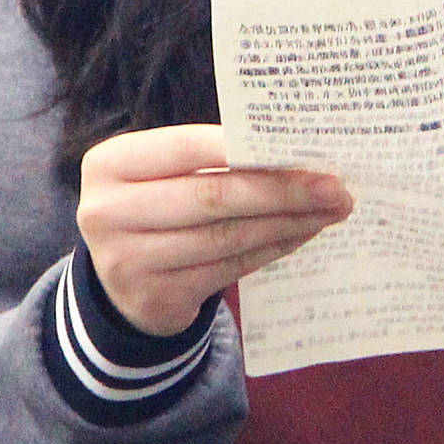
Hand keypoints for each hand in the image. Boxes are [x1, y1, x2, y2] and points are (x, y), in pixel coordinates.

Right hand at [76, 125, 352, 337]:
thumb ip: (210, 160)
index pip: (186, 146)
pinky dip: (271, 248)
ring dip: (286, 222)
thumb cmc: (154, 207)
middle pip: (211, 196)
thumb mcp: (161, 175)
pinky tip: (301, 234)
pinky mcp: (156, 297)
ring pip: (226, 237)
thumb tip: (293, 152)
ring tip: (329, 210)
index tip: (302, 149)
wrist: (118, 281)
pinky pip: (228, 268)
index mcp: (110, 164)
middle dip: (281, 190)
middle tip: (334, 187)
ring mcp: (128, 260)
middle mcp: (109, 212)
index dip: (246, 148)